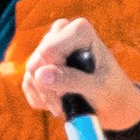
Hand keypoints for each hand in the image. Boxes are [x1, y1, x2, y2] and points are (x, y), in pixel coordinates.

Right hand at [19, 17, 139, 123]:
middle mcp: (62, 32)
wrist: (112, 101)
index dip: (54, 76)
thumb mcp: (97, 88)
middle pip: (36, 62)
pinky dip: (38, 99)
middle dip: (47, 90)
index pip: (49, 51)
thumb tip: (40, 74)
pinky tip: (54, 104)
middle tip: (62, 108)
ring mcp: (49, 46)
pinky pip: (28, 82)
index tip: (69, 94)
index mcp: (80, 30)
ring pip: (30, 73)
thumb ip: (71, 80)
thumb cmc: (111, 90)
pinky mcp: (41, 64)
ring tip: (62, 108)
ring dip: (44, 97)